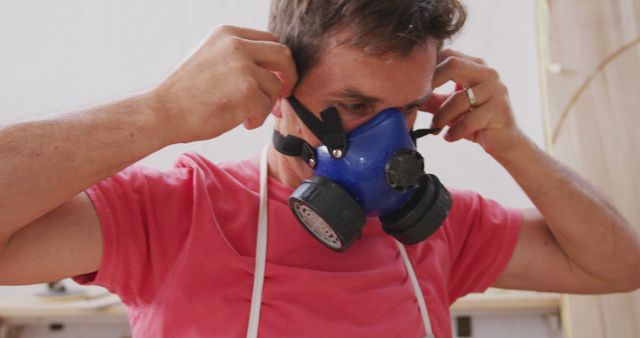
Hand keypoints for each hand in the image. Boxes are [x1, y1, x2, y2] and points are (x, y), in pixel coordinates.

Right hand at [148, 25, 297, 143]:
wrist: (163, 112)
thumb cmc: (186, 95)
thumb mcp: (212, 59)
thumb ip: (239, 58)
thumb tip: (273, 70)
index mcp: (227, 34)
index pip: (269, 40)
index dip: (277, 62)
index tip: (276, 78)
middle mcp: (236, 44)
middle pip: (282, 55)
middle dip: (288, 77)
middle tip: (282, 96)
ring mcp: (243, 66)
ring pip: (275, 86)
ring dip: (265, 105)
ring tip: (245, 115)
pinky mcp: (247, 90)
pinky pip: (267, 106)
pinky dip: (257, 119)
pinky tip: (241, 121)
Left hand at [420, 49, 522, 156]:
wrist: (504, 140)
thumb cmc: (475, 120)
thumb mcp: (451, 107)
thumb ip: (432, 99)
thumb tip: (408, 97)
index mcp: (475, 66)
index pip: (448, 54)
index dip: (428, 67)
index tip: (413, 85)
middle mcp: (487, 73)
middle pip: (454, 64)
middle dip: (432, 82)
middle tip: (418, 101)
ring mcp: (496, 90)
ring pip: (459, 98)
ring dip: (441, 116)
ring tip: (435, 127)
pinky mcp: (499, 110)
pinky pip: (469, 120)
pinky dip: (455, 131)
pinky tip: (449, 137)